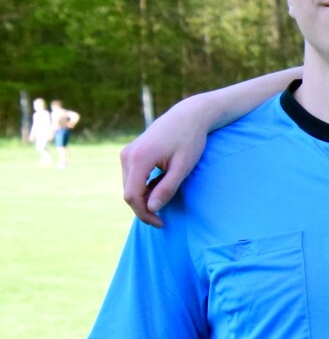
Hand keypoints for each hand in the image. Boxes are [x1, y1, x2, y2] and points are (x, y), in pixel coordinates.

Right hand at [119, 100, 209, 227]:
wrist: (188, 115)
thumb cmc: (190, 140)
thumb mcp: (183, 167)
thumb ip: (167, 189)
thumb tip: (151, 209)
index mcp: (139, 159)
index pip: (132, 196)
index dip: (144, 214)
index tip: (160, 223)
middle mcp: (127, 155)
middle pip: (129, 192)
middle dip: (145, 208)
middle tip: (163, 218)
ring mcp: (127, 153)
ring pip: (130, 185)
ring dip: (145, 196)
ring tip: (168, 192)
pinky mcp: (130, 152)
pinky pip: (133, 176)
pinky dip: (144, 186)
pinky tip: (161, 182)